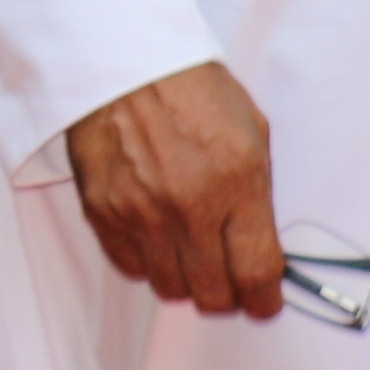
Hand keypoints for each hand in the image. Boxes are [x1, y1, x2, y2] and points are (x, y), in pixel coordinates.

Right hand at [66, 61, 283, 319]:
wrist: (125, 64)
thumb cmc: (195, 91)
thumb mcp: (252, 131)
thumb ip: (257, 197)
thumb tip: (262, 251)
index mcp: (236, 180)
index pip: (256, 271)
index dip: (265, 300)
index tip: (266, 304)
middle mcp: (189, 206)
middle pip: (212, 294)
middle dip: (229, 298)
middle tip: (232, 286)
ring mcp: (142, 215)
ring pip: (170, 289)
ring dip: (188, 283)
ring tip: (194, 259)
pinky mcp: (104, 216)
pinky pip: (132, 270)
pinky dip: (150, 266)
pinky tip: (159, 242)